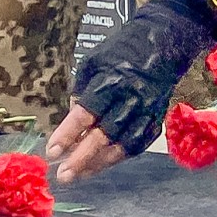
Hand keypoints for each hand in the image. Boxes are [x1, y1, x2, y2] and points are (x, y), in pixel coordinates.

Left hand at [48, 0, 207, 183]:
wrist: (165, 41)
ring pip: (123, 145)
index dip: (67, 134)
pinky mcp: (157, 117)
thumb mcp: (93, 61)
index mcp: (111, 81)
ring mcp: (147, 110)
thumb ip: (81, 91)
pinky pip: (139, 144)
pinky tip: (104, 162)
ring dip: (100, 163)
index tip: (51, 152)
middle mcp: (130, 99)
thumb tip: (72, 121)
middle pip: (104, 135)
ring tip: (80, 174)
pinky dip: (120, 155)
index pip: (85, 114)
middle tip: (64, 175)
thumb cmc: (123, 49)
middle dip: (82, 158)